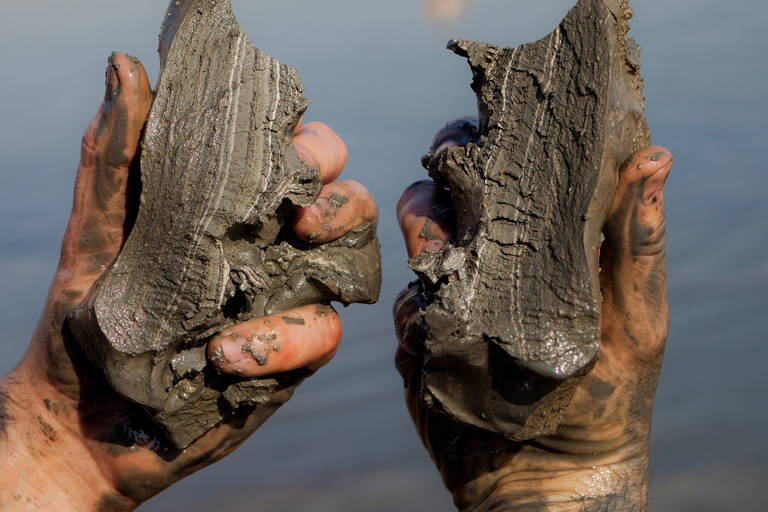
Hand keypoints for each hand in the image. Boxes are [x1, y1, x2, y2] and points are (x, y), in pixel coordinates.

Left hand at [0, 53, 375, 510]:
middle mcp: (274, 248)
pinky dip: (283, 339)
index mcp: (235, 209)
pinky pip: (322, 335)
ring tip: (260, 280)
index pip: (300, 156)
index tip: (287, 153)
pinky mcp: (292, 354)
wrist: (84, 421)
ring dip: (327, 261)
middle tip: (300, 218)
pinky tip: (225, 354)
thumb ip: (115, 157)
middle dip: (339, 200)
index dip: (311, 145)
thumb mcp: (95, 232)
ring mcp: (288, 299)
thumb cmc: (83, 319)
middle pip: (348, 203)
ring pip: (353, 263)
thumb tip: (125, 68)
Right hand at [395, 117, 670, 510]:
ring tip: (448, 254)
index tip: (492, 123)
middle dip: (446, 175)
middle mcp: (495, 264)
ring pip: (420, 240)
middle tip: (452, 173)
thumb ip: (636, 243)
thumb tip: (657, 156)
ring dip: (425, 234)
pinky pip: (407, 304)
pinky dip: (419, 305)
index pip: (515, 179)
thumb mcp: (637, 318)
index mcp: (542, 251)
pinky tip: (441, 326)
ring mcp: (455, 298)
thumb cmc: (609, 399)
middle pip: (455, 195)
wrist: (549, 480)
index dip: (499, 144)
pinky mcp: (424, 337)